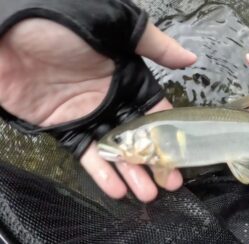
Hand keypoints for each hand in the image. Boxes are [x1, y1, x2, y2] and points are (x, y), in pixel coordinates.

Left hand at [0, 19, 196, 201]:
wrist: (6, 33)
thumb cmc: (64, 21)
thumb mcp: (116, 24)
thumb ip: (155, 44)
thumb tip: (190, 58)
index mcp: (127, 75)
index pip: (155, 108)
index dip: (168, 130)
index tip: (181, 152)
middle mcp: (111, 98)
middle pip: (138, 135)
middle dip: (154, 159)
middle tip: (170, 181)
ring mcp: (88, 115)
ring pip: (115, 150)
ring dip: (131, 172)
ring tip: (148, 193)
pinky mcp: (65, 128)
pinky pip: (86, 153)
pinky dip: (101, 172)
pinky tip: (117, 189)